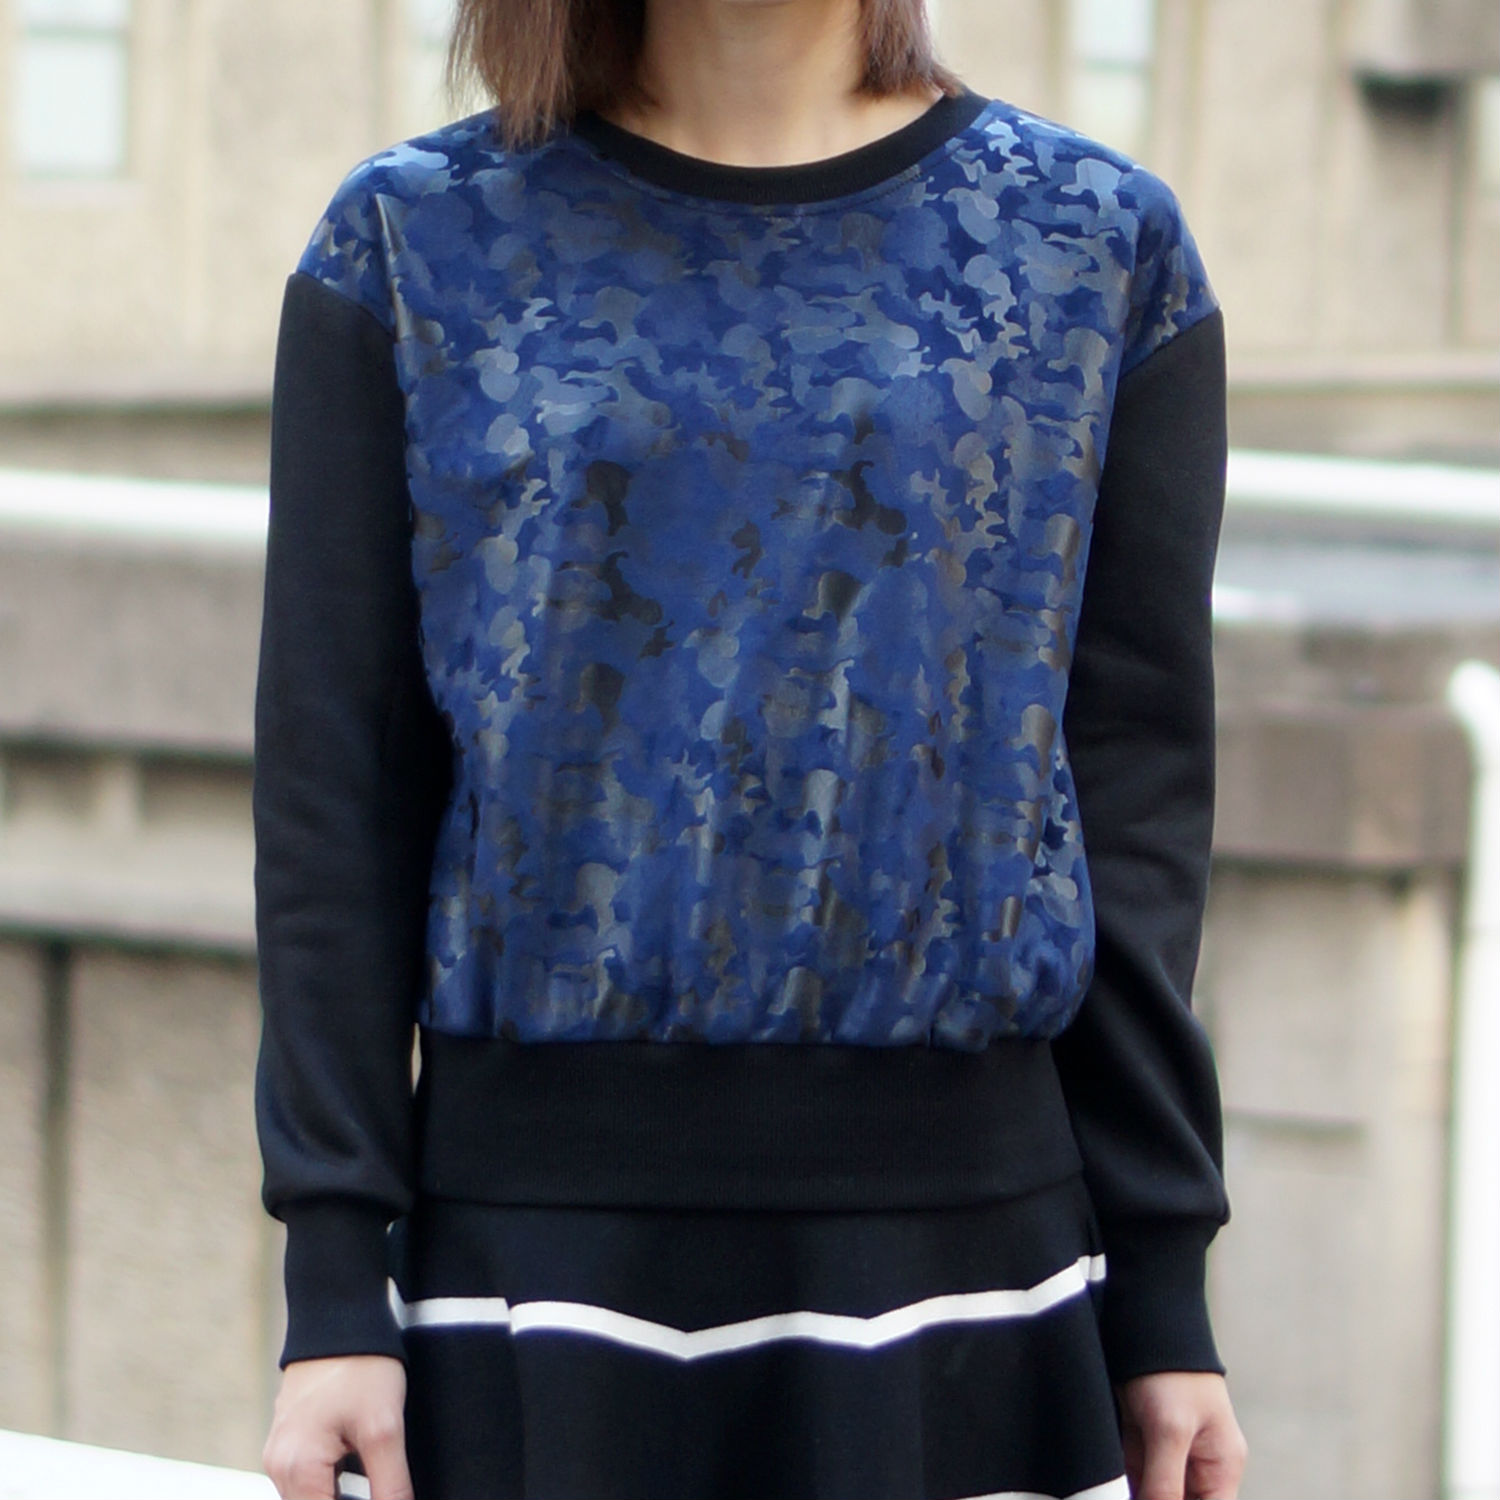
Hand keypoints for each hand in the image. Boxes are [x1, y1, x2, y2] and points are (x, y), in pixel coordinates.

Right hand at [263, 1355, 412, 1499]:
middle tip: (386, 1491)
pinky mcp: (290, 1439)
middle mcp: (279, 1466)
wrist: (340, 1313)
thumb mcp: (384, 1428)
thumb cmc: (361, 1365)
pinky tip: (360, 1475)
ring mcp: (280, 1452)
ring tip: (375, 1484)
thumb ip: (390, 1486)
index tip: (387, 1498)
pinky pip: (307, 1480)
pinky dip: (331, 1487)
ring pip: (309, 1499)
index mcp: (297, 1469)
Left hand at [1116, 1370, 1246, 1499]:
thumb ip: (1165, 1483)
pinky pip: (1131, 1475)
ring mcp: (1167, 1452)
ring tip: (1109, 1489)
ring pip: (1152, 1491)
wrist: (1143, 1320)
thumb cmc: (1171, 1371)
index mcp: (1221, 1467)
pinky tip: (1105, 1485)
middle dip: (1152, 1499)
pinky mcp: (1139, 1438)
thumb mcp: (1170, 1430)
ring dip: (1134, 1491)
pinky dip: (1120, 1482)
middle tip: (1122, 1495)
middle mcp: (1197, 1465)